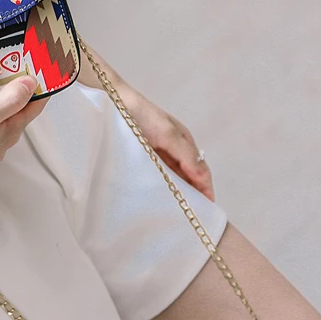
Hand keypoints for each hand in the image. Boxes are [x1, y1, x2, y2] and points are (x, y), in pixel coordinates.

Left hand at [115, 82, 215, 201]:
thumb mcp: (167, 134)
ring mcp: (157, 153)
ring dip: (176, 192)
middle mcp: (173, 148)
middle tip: (192, 218)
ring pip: (173, 178)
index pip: (200, 171)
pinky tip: (158, 198)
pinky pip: (156, 175)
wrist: (112, 102)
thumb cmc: (141, 115)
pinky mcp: (142, 156)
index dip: (206, 190)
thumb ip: (186, 155)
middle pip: (188, 176)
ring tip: (176, 213)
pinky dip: (160, 186)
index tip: (208, 212)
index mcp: (184, 141)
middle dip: (193, 195)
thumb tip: (203, 178)